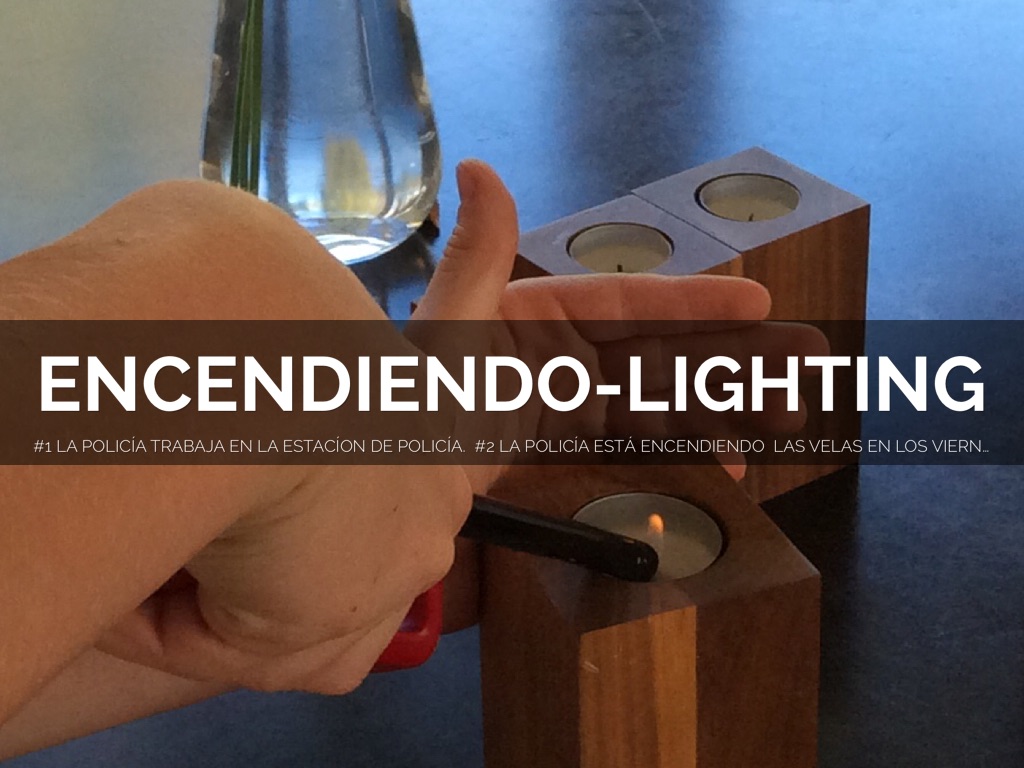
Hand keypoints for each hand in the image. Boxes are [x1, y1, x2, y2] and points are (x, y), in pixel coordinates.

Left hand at [410, 160, 826, 486]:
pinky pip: (637, 444)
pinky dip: (680, 452)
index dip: (694, 303)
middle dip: (731, 361)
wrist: (395, 482)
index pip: (627, 303)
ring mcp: (571, 402)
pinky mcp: (571, 446)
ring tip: (780, 420)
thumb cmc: (421, 398)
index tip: (757, 303)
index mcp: (540, 313)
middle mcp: (563, 352)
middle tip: (801, 368)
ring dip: (720, 409)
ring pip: (660, 400)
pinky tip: (722, 462)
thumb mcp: (452, 324)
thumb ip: (478, 253)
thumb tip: (482, 169)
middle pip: (660, 354)